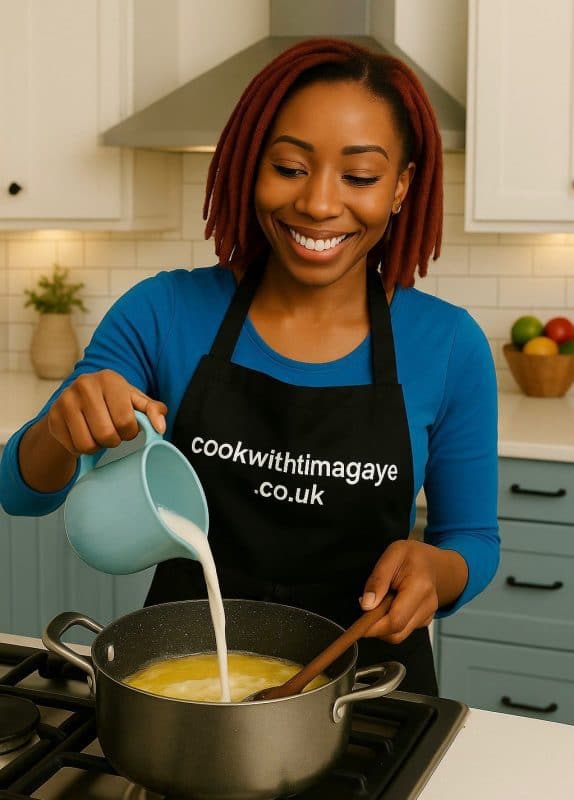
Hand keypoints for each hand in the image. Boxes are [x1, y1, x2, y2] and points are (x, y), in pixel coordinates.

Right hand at [46, 369, 167, 455]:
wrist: (77, 399)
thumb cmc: (112, 401)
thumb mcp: (135, 401)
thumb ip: (153, 410)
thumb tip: (160, 427)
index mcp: (109, 379)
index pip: (126, 421)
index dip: (130, 432)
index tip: (128, 428)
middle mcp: (84, 385)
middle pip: (106, 435)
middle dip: (114, 440)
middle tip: (113, 434)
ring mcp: (65, 400)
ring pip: (87, 444)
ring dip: (98, 446)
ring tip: (99, 435)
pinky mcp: (52, 417)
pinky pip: (73, 448)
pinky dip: (82, 449)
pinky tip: (85, 435)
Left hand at [359, 540, 467, 643]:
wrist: (432, 561)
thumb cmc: (411, 555)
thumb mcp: (391, 555)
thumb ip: (378, 580)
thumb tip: (366, 605)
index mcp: (420, 588)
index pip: (395, 620)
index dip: (374, 626)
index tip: (359, 621)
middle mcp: (428, 606)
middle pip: (397, 633)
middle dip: (376, 628)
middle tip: (367, 607)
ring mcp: (428, 615)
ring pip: (399, 635)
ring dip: (383, 625)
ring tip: (379, 602)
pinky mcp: (425, 621)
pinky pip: (403, 630)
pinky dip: (391, 623)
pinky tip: (389, 606)